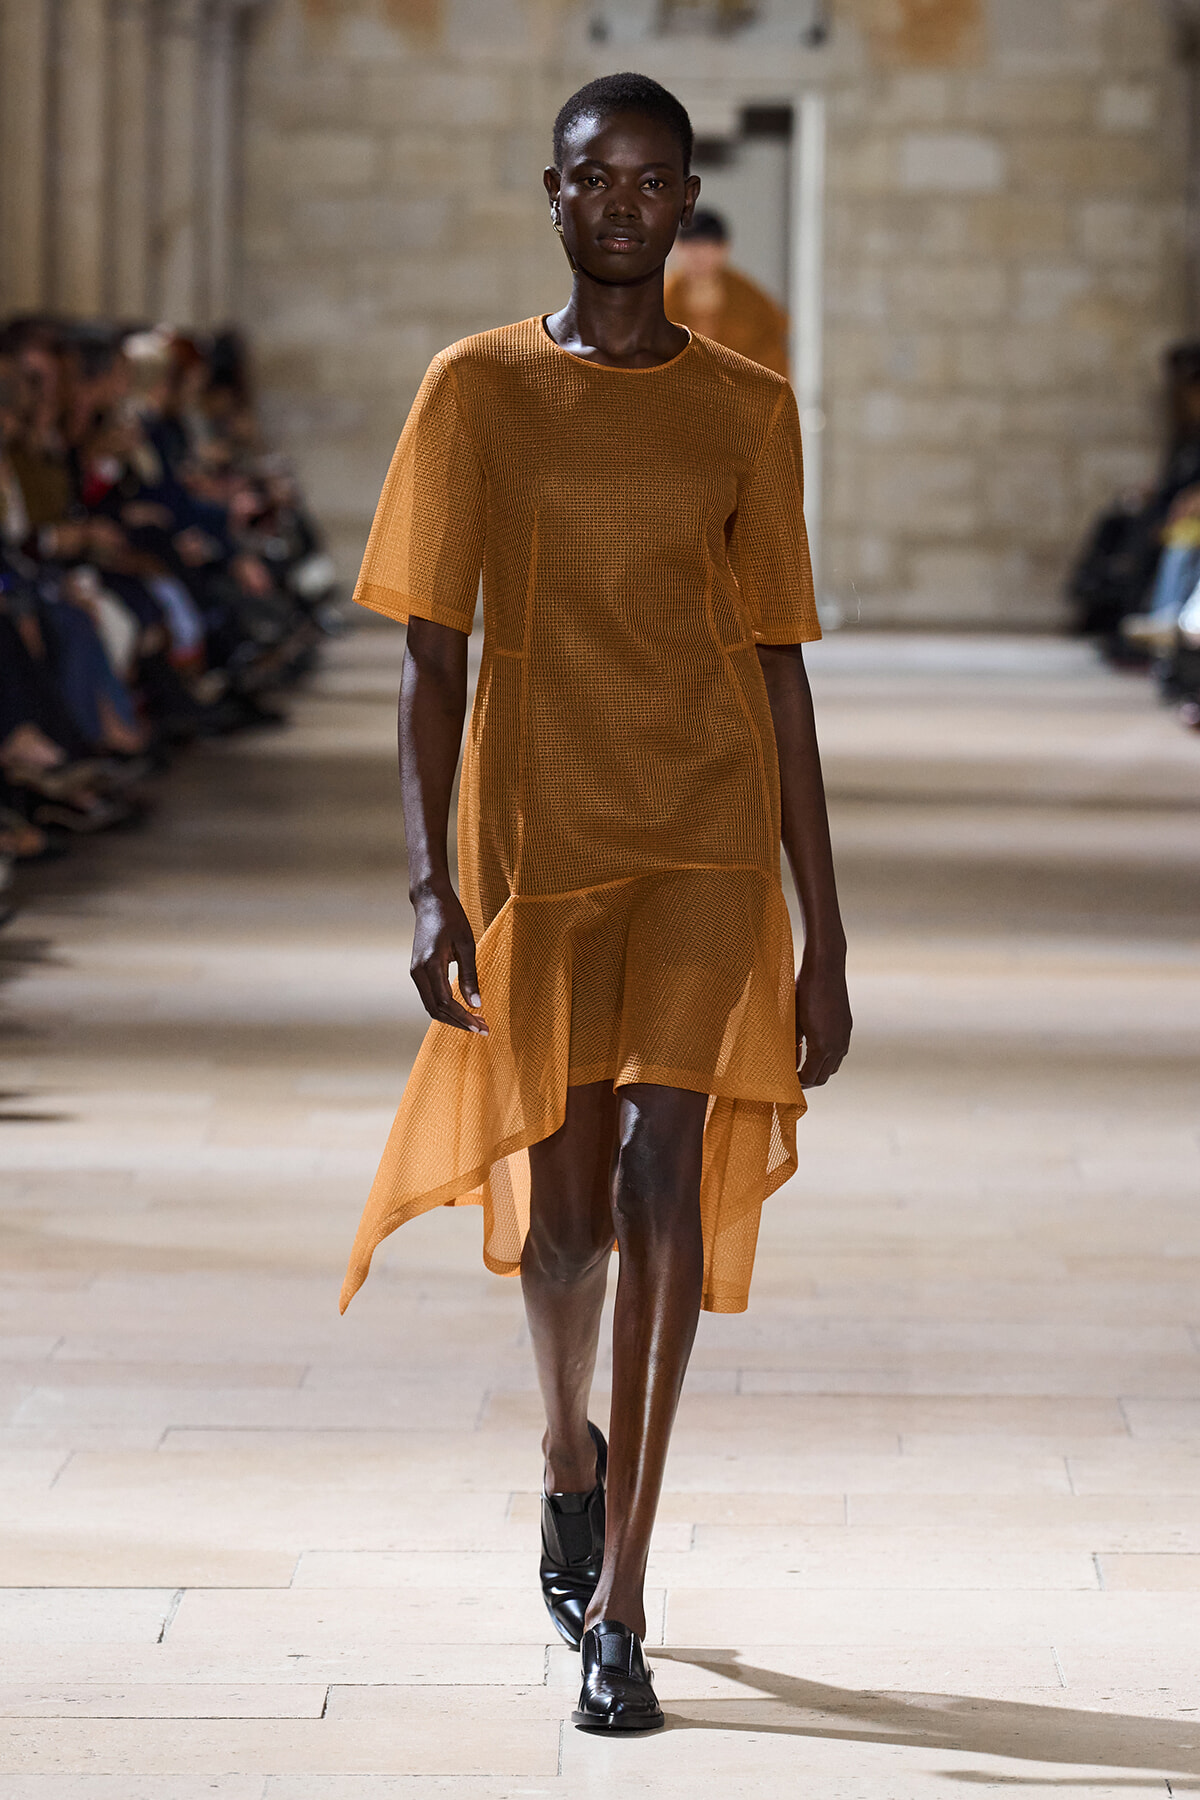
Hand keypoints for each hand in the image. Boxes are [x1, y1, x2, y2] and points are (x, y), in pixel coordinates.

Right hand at [410, 886, 487, 1035]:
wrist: (430, 900)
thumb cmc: (451, 917)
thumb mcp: (467, 944)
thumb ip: (470, 975)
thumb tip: (476, 1004)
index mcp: (430, 964)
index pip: (446, 1002)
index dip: (463, 1018)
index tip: (481, 1027)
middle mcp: (417, 972)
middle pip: (436, 1010)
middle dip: (459, 1022)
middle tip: (482, 1029)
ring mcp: (414, 972)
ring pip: (431, 1006)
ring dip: (452, 1017)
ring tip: (475, 1021)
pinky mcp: (417, 970)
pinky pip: (430, 996)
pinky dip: (445, 1007)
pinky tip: (463, 1009)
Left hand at [795, 948, 850, 1087]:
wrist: (825, 967)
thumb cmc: (803, 991)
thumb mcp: (792, 1020)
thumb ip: (791, 1045)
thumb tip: (788, 1063)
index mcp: (823, 1046)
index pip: (810, 1078)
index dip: (797, 1084)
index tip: (785, 1082)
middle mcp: (838, 1045)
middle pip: (823, 1077)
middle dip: (807, 1081)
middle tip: (791, 1077)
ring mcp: (845, 1036)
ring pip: (833, 1066)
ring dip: (818, 1069)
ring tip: (800, 1063)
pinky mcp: (847, 1027)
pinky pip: (839, 1052)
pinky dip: (826, 1056)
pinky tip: (812, 1047)